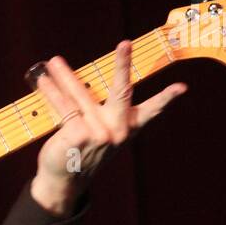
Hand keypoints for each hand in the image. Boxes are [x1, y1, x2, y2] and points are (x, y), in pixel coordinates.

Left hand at [29, 39, 186, 214]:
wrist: (65, 181)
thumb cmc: (84, 152)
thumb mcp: (102, 134)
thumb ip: (102, 113)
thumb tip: (84, 81)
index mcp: (127, 129)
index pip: (150, 112)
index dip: (166, 99)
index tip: (181, 87)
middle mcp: (116, 130)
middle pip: (121, 92)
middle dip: (123, 65)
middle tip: (125, 43)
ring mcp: (98, 132)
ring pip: (80, 95)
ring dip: (65, 75)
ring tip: (54, 61)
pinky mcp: (78, 134)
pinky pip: (63, 107)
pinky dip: (51, 92)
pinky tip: (44, 81)